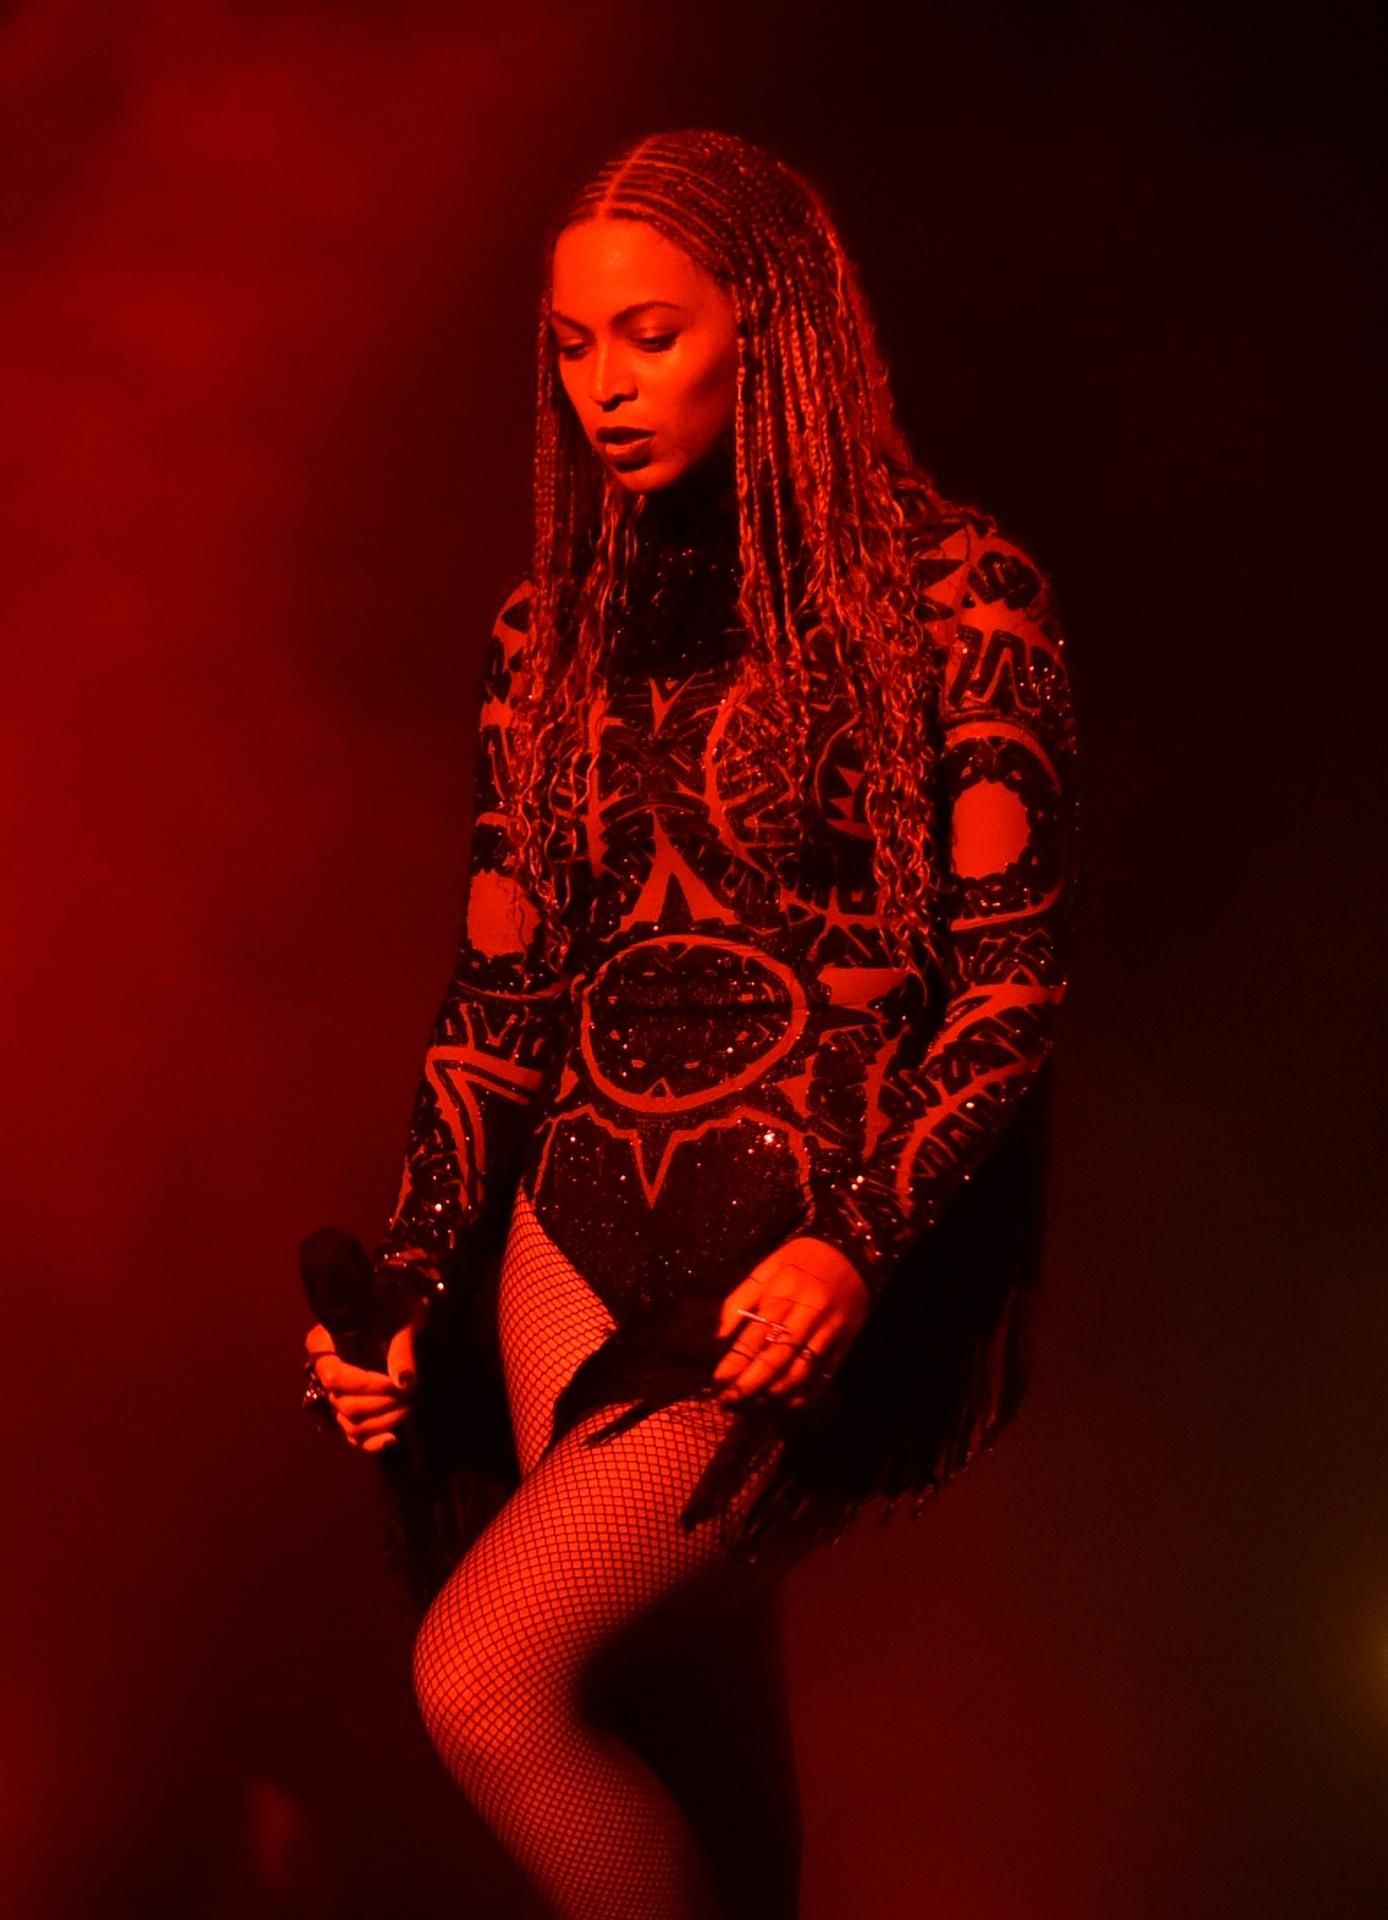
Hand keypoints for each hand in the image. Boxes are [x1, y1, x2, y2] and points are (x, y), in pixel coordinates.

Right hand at [304, 1321, 416, 1452]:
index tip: (395, 1383)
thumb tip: (405, 1383)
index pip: (335, 1377)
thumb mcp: (400, 1318)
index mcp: (323, 1344)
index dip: (366, 1385)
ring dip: (382, 1420)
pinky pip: (356, 1436)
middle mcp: (324, 1371)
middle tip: (410, 1393)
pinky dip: (373, 1442)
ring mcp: (338, 1393)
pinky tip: (393, 1438)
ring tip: (408, 1405)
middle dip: (380, 1403)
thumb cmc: (397, 1305)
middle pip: (342, 1403)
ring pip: (350, 1423)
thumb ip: (400, 1349)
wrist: (404, 1310)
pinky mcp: (354, 1408)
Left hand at [712, 1236, 869, 1409]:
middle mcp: (808, 1314)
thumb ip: (740, 1300)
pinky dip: (803, 1394)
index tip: (718, 1381)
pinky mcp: (845, 1343)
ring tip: (752, 1404)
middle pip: (776, 1359)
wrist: (852, 1253)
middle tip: (729, 1402)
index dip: (735, 1362)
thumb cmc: (801, 1261)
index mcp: (785, 1292)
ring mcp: (829, 1332)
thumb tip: (719, 1337)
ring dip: (773, 1394)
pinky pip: (823, 1376)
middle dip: (750, 1385)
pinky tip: (784, 1404)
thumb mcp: (766, 1268)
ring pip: (800, 1372)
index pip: (755, 1336)